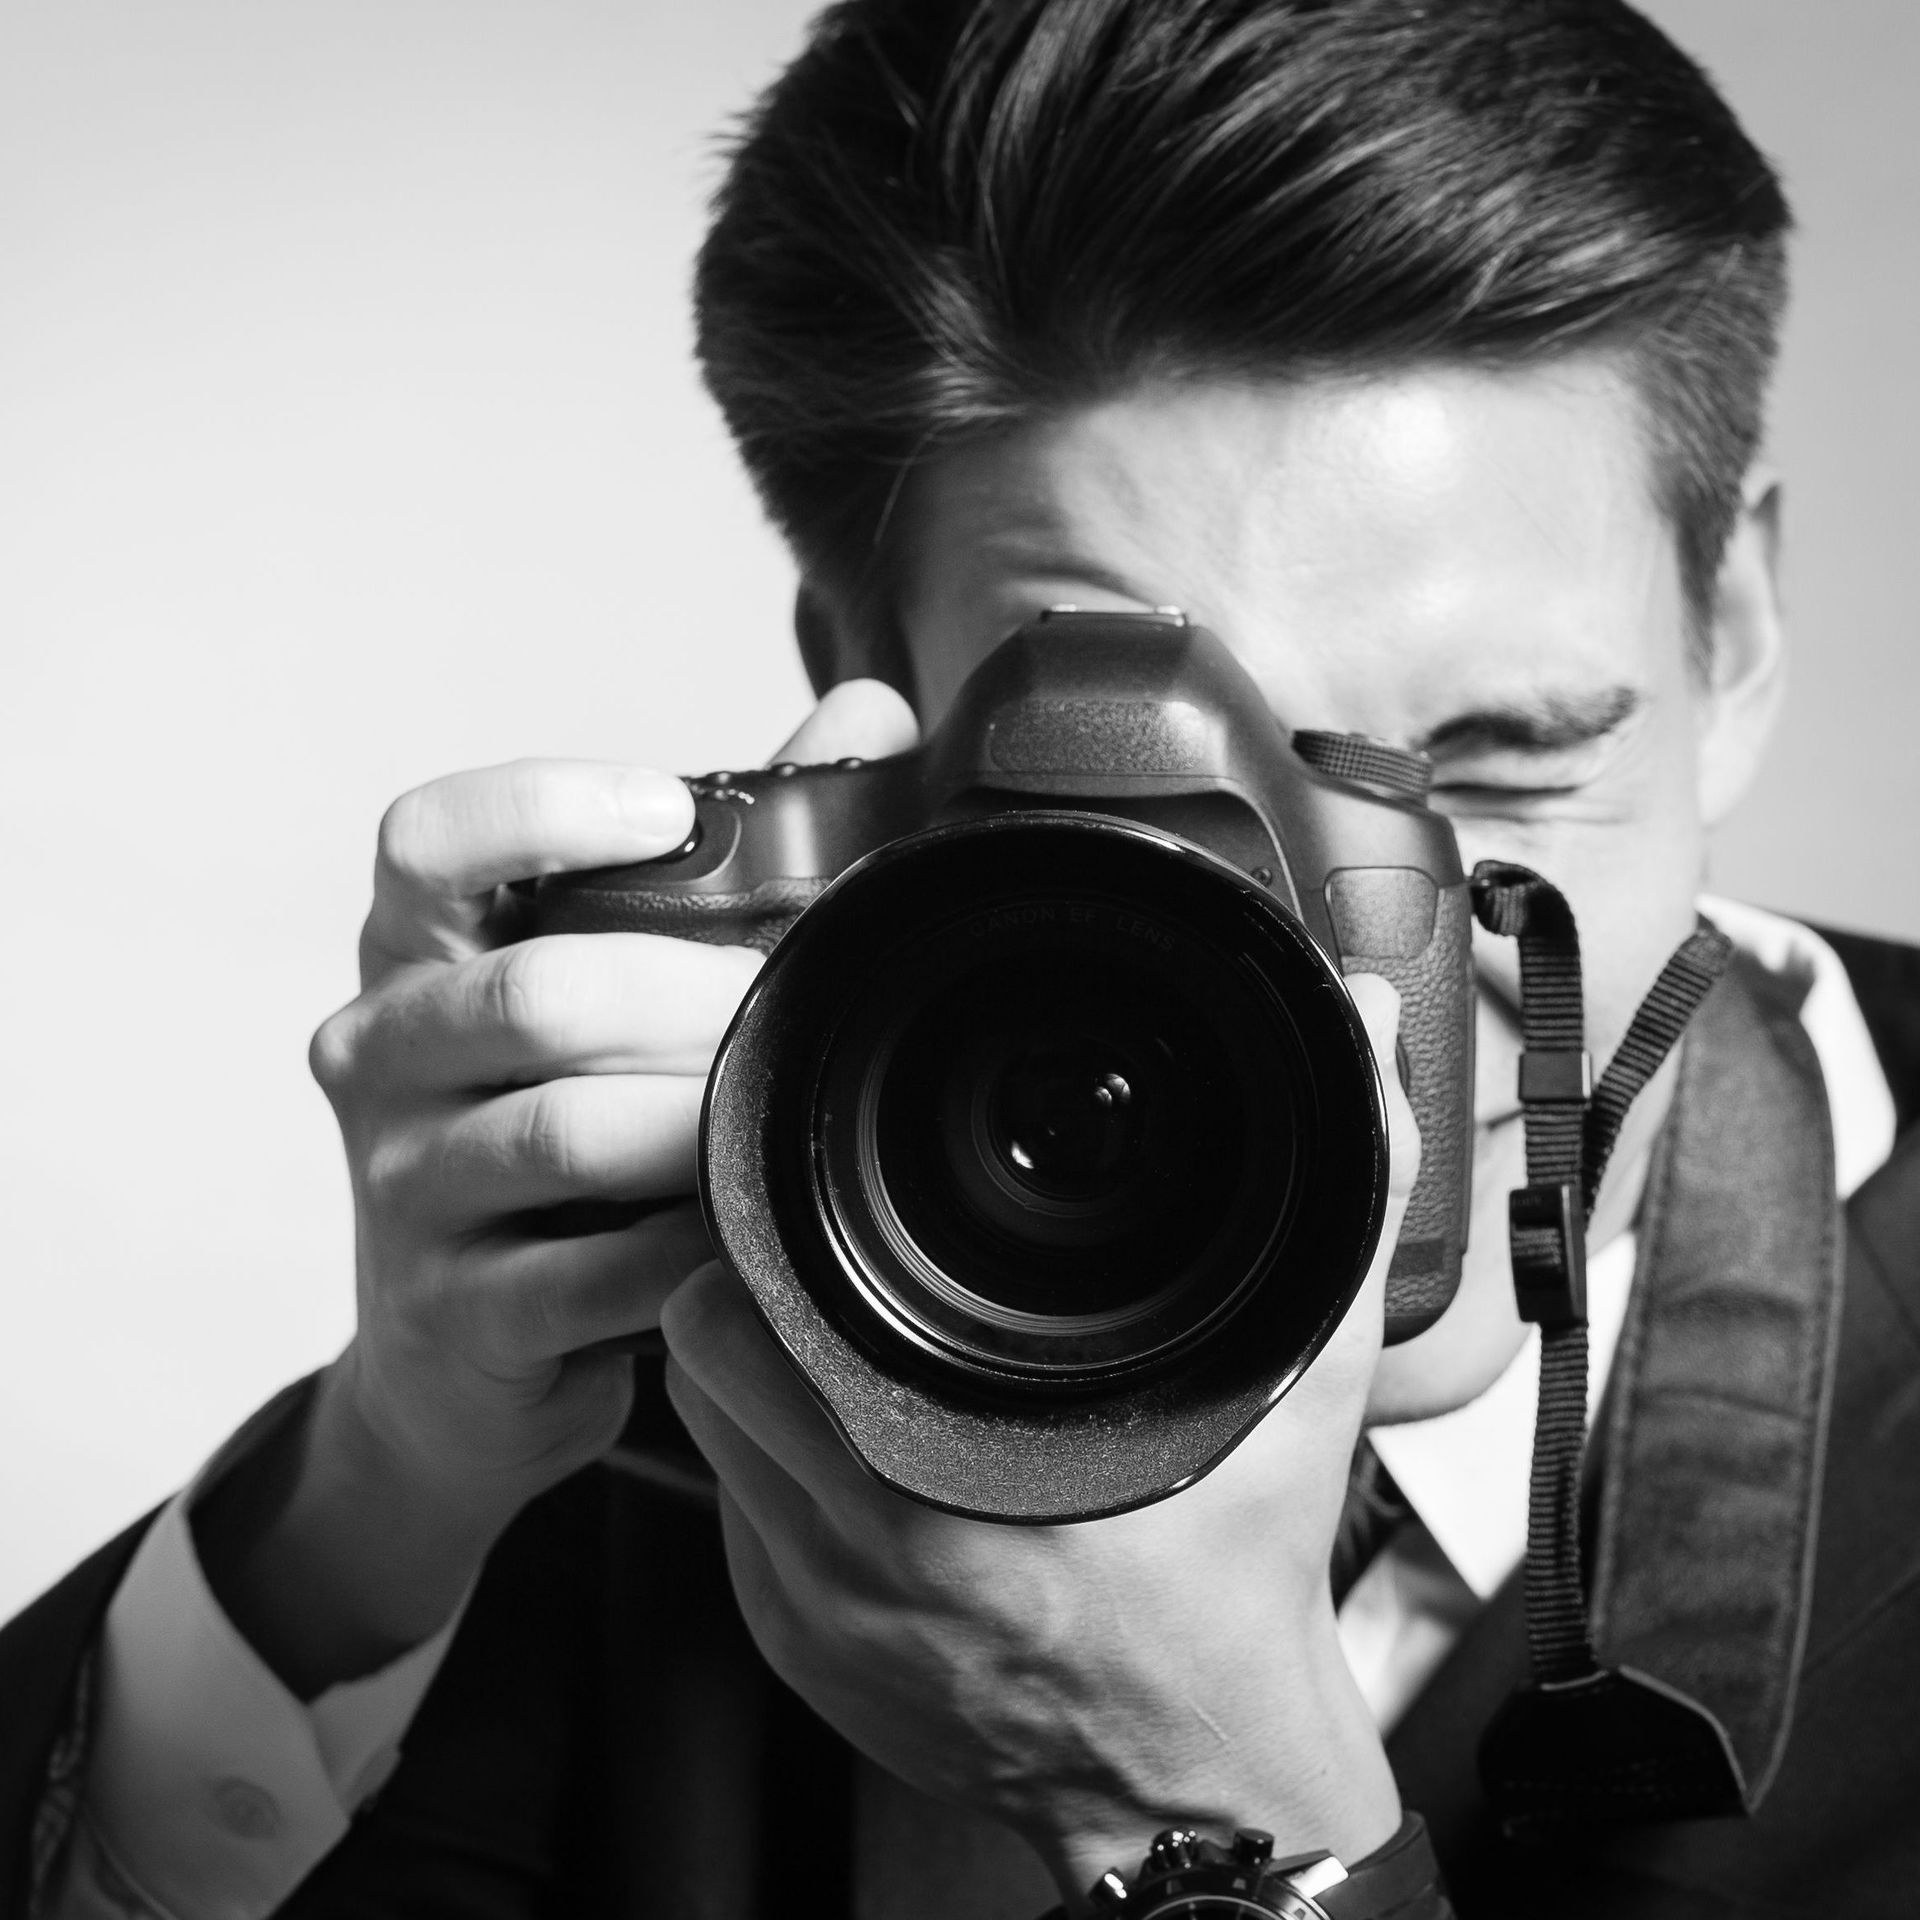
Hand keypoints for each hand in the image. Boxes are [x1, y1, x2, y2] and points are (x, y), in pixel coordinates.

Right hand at [195, 680, 917, 1693]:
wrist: (462, 1353)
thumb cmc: (562, 1121)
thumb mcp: (610, 982)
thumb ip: (731, 854)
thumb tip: (869, 715)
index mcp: (414, 949)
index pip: (426, 840)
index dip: (542, 810)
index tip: (671, 811)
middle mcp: (379, 1052)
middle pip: (535, 994)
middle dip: (695, 996)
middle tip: (801, 1003)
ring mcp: (400, 1186)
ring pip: (562, 1130)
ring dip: (700, 1119)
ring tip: (789, 1110)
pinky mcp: (450, 1311)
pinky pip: (585, 1273)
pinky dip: (686, 1247)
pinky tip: (751, 1232)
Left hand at [663, 974, 1416, 1904]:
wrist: (1202, 1789)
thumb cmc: (1240, 1596)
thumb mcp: (1305, 1386)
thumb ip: (1345, 1200)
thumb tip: (1362, 1039)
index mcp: (953, 1486)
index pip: (757, 1299)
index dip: (772, 1221)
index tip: (819, 1187)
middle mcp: (857, 1553)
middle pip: (706, 1348)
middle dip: (750, 1278)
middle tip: (821, 1250)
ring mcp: (812, 1613)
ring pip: (701, 1424)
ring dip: (748, 1362)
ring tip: (832, 1333)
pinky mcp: (792, 1651)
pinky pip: (724, 1513)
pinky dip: (763, 1456)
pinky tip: (844, 1440)